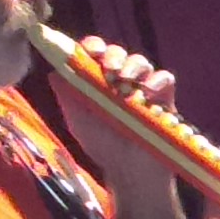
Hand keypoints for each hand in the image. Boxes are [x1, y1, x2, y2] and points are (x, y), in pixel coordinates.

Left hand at [51, 35, 177, 195]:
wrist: (130, 171)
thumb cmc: (102, 146)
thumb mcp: (78, 121)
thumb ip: (67, 96)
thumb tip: (54, 71)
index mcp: (98, 81)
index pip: (94, 55)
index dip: (93, 47)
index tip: (92, 52)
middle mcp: (120, 80)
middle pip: (118, 53)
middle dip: (114, 54)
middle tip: (110, 68)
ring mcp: (143, 88)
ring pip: (142, 62)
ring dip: (134, 65)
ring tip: (128, 80)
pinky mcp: (165, 99)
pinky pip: (165, 79)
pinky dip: (157, 80)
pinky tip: (148, 91)